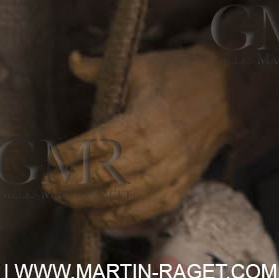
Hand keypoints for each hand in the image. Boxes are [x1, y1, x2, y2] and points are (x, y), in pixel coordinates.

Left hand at [44, 47, 232, 227]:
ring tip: (66, 200)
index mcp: (145, 118)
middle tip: (49, 184)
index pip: (96, 146)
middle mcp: (159, 150)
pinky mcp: (184, 183)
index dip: (68, 155)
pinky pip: (149, 209)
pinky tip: (98, 216)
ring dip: (88, 203)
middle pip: (104, 177)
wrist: (230, 90)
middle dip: (70, 184)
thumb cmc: (180, 75)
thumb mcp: (141, 65)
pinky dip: (121, 217)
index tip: (50, 157)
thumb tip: (72, 60)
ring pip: (123, 198)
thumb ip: (103, 69)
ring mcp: (173, 170)